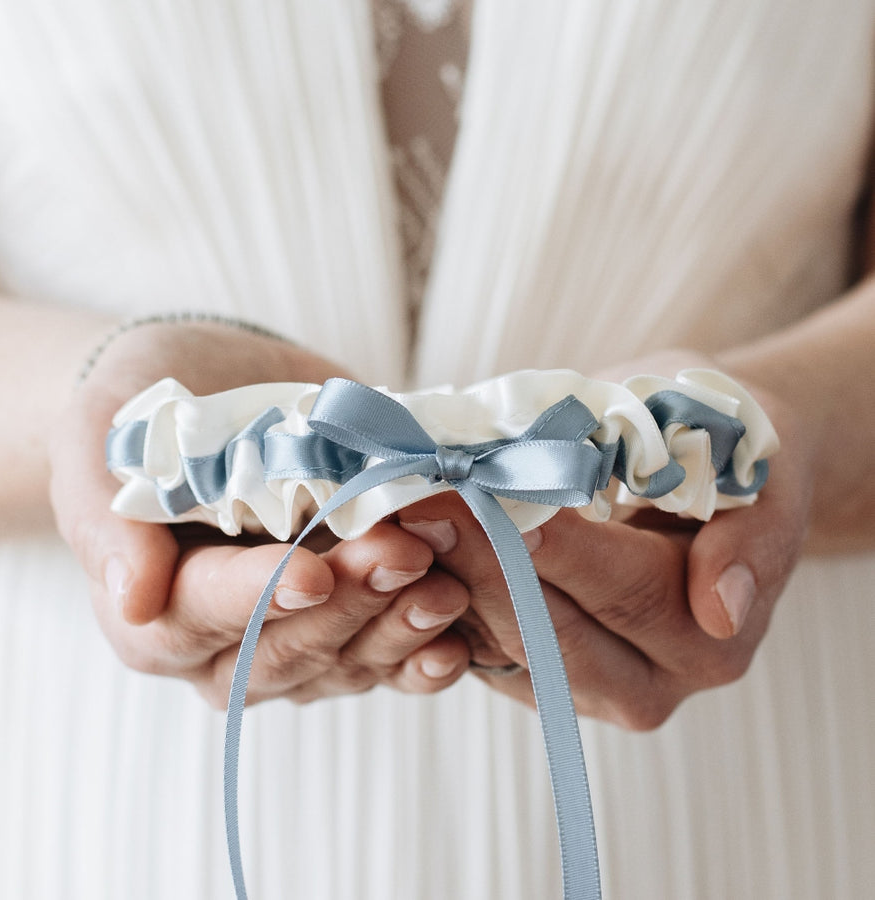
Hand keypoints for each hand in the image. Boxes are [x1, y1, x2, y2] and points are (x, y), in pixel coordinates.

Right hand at [49, 319, 469, 706]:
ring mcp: (294, 638)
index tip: (312, 573)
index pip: (202, 614)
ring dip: (399, 631)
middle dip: (349, 606)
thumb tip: (130, 600)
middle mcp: (224, 645)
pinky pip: (387, 661)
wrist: (212, 389)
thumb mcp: (102, 440)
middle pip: (285, 650)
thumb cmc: (146, 413)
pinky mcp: (350, 622)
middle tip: (403, 556)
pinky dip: (425, 654)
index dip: (259, 598)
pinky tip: (458, 643)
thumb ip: (110, 521)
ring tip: (446, 590)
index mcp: (154, 610)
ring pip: (345, 662)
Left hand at [394, 354, 811, 729]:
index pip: (622, 592)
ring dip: (446, 581)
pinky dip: (440, 598)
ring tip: (397, 518)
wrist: (705, 474)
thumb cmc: (728, 449)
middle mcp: (649, 683)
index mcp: (710, 639)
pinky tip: (404, 546)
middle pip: (552, 634)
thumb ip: (749, 540)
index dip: (553, 548)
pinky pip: (478, 648)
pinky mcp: (535, 676)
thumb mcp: (756, 470)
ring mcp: (585, 688)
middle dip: (480, 564)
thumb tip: (724, 611)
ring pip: (503, 647)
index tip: (485, 497)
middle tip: (418, 503)